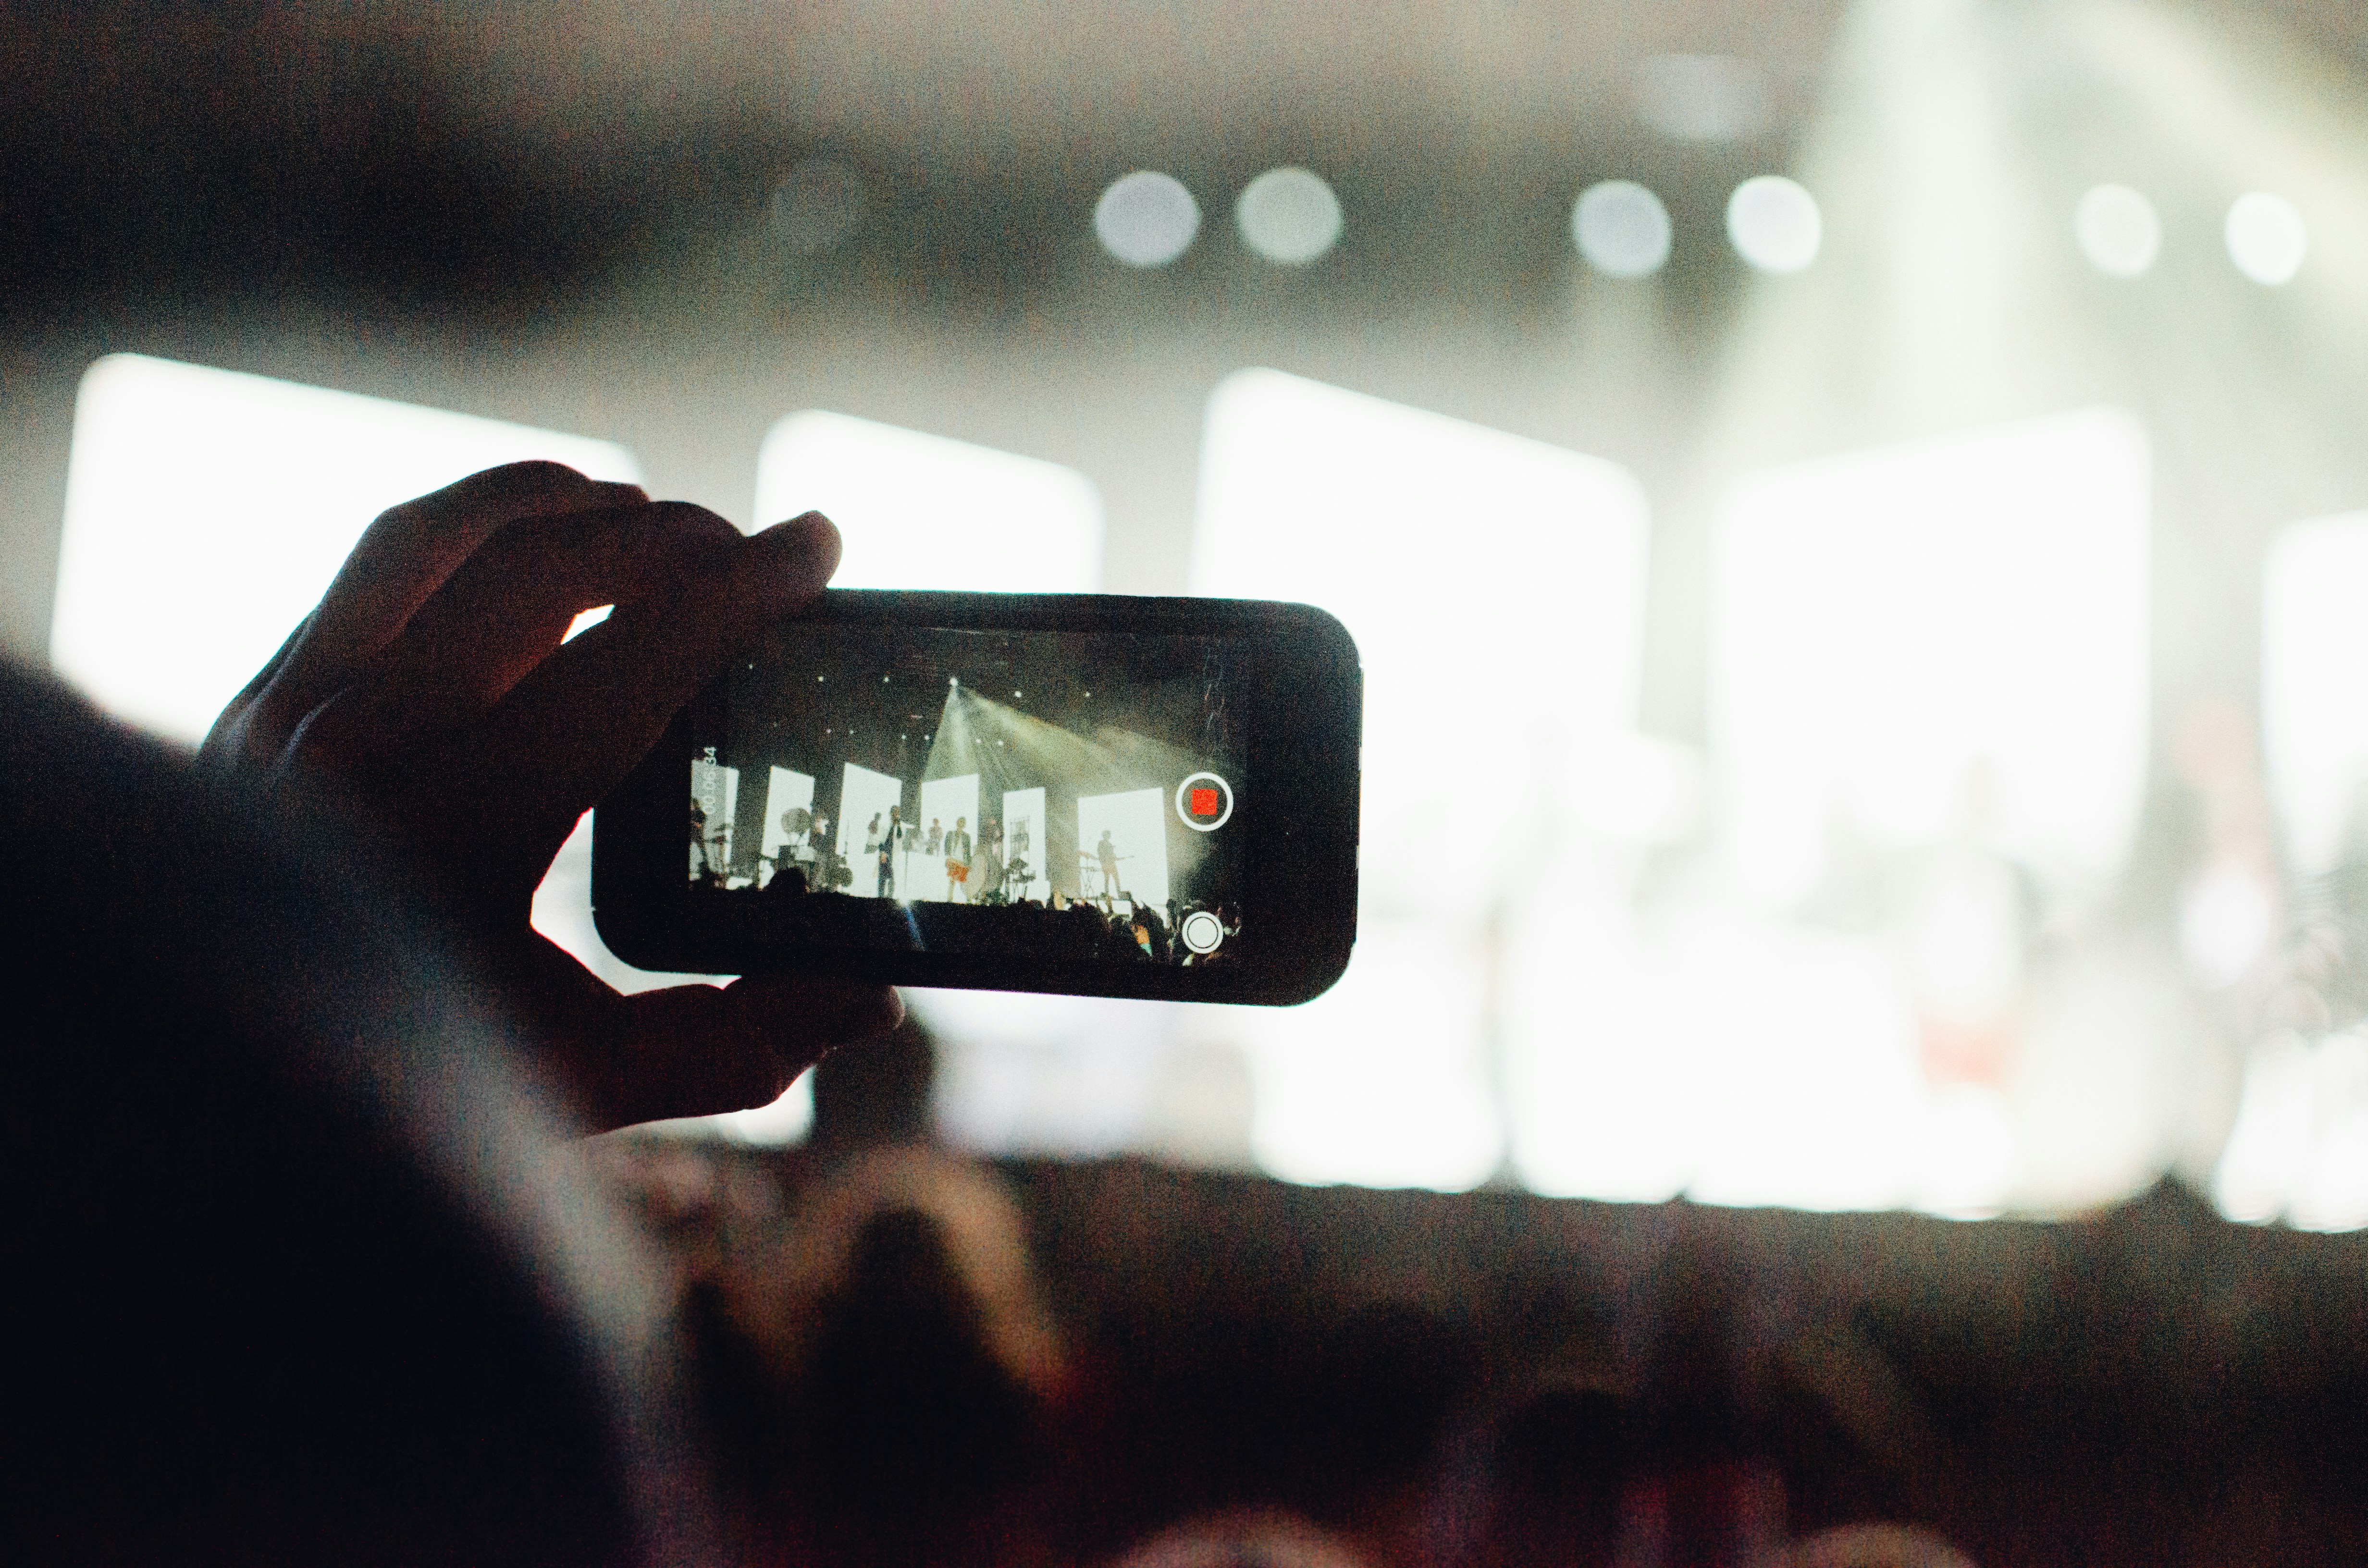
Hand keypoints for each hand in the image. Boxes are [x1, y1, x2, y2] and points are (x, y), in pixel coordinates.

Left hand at [199, 461, 901, 1130]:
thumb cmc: (412, 1079)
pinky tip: (542, 540)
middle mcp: (356, 750)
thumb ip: (730, 1043)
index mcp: (450, 836)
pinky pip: (380, 557)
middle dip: (669, 538)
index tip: (816, 542)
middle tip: (753, 549)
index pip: (621, 666)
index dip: (735, 594)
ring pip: (442, 533)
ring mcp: (289, 708)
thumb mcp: (581, 1083)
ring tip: (652, 519)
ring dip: (564, 505)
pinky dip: (475, 524)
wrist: (220, 1090)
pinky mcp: (260, 691)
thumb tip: (869, 997)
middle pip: (538, 572)